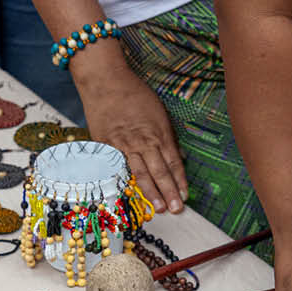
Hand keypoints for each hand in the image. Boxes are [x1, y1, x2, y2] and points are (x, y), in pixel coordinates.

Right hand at [78, 62, 188, 215]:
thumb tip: (178, 156)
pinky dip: (125, 182)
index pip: (173, 162)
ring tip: (159, 208)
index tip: (185, 196)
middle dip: (169, 192)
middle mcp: (143, 141)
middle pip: (159, 171)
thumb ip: (167, 136)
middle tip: (176, 210)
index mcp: (158, 132)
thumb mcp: (159, 111)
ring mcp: (123, 145)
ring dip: (151, 192)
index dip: (180, 181)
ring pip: (140, 173)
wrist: (106, 81)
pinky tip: (129, 194)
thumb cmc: (134, 93)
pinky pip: (118, 168)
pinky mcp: (106, 146)